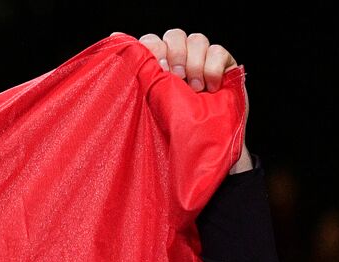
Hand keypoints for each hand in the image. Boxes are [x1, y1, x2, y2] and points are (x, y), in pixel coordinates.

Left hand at [137, 29, 251, 173]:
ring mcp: (201, 61)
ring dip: (194, 62)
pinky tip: (211, 89)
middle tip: (175, 78)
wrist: (204, 150)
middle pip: (174, 35)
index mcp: (156, 69)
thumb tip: (114, 37)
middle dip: (174, 53)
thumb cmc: (171, 132)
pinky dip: (212, 68)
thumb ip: (138, 76)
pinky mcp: (224, 65)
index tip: (158, 69)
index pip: (152, 40)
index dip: (154, 48)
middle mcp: (177, 61)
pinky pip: (218, 50)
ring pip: (196, 39)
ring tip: (194, 88)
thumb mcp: (149, 106)